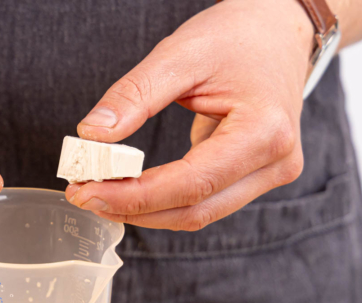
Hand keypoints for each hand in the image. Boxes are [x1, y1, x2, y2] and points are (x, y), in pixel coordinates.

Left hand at [66, 0, 314, 230]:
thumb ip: (134, 95)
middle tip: (83, 195)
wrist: (278, 29)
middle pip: (194, 210)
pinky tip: (128, 189)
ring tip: (99, 193)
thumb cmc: (237, 35)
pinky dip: (162, 201)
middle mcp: (276, 163)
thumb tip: (91, 135)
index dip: (134, 196)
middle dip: (133, 210)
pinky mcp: (254, 176)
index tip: (87, 191)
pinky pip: (203, 201)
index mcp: (266, 132)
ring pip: (198, 214)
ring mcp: (269, 174)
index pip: (190, 183)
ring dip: (145, 212)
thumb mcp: (180, 54)